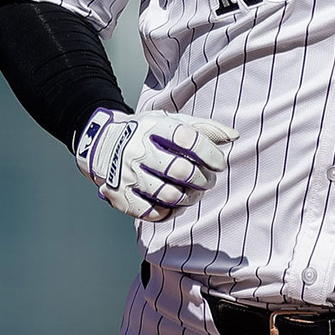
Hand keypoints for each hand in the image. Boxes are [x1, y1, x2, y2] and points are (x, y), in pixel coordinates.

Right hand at [74, 108, 238, 221]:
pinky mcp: (120, 196)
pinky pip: (152, 213)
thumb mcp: (171, 122)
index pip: (188, 139)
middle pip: (181, 171)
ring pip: (169, 196)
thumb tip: (233, 135)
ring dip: (190, 198)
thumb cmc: (146, 133)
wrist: (101, 143)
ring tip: (194, 193)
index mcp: (153, 127)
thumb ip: (203, 128)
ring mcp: (127, 174)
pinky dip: (170, 212)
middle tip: (208, 181)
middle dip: (203, 180)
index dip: (210, 154)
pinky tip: (175, 204)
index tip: (219, 164)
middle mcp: (138, 149)